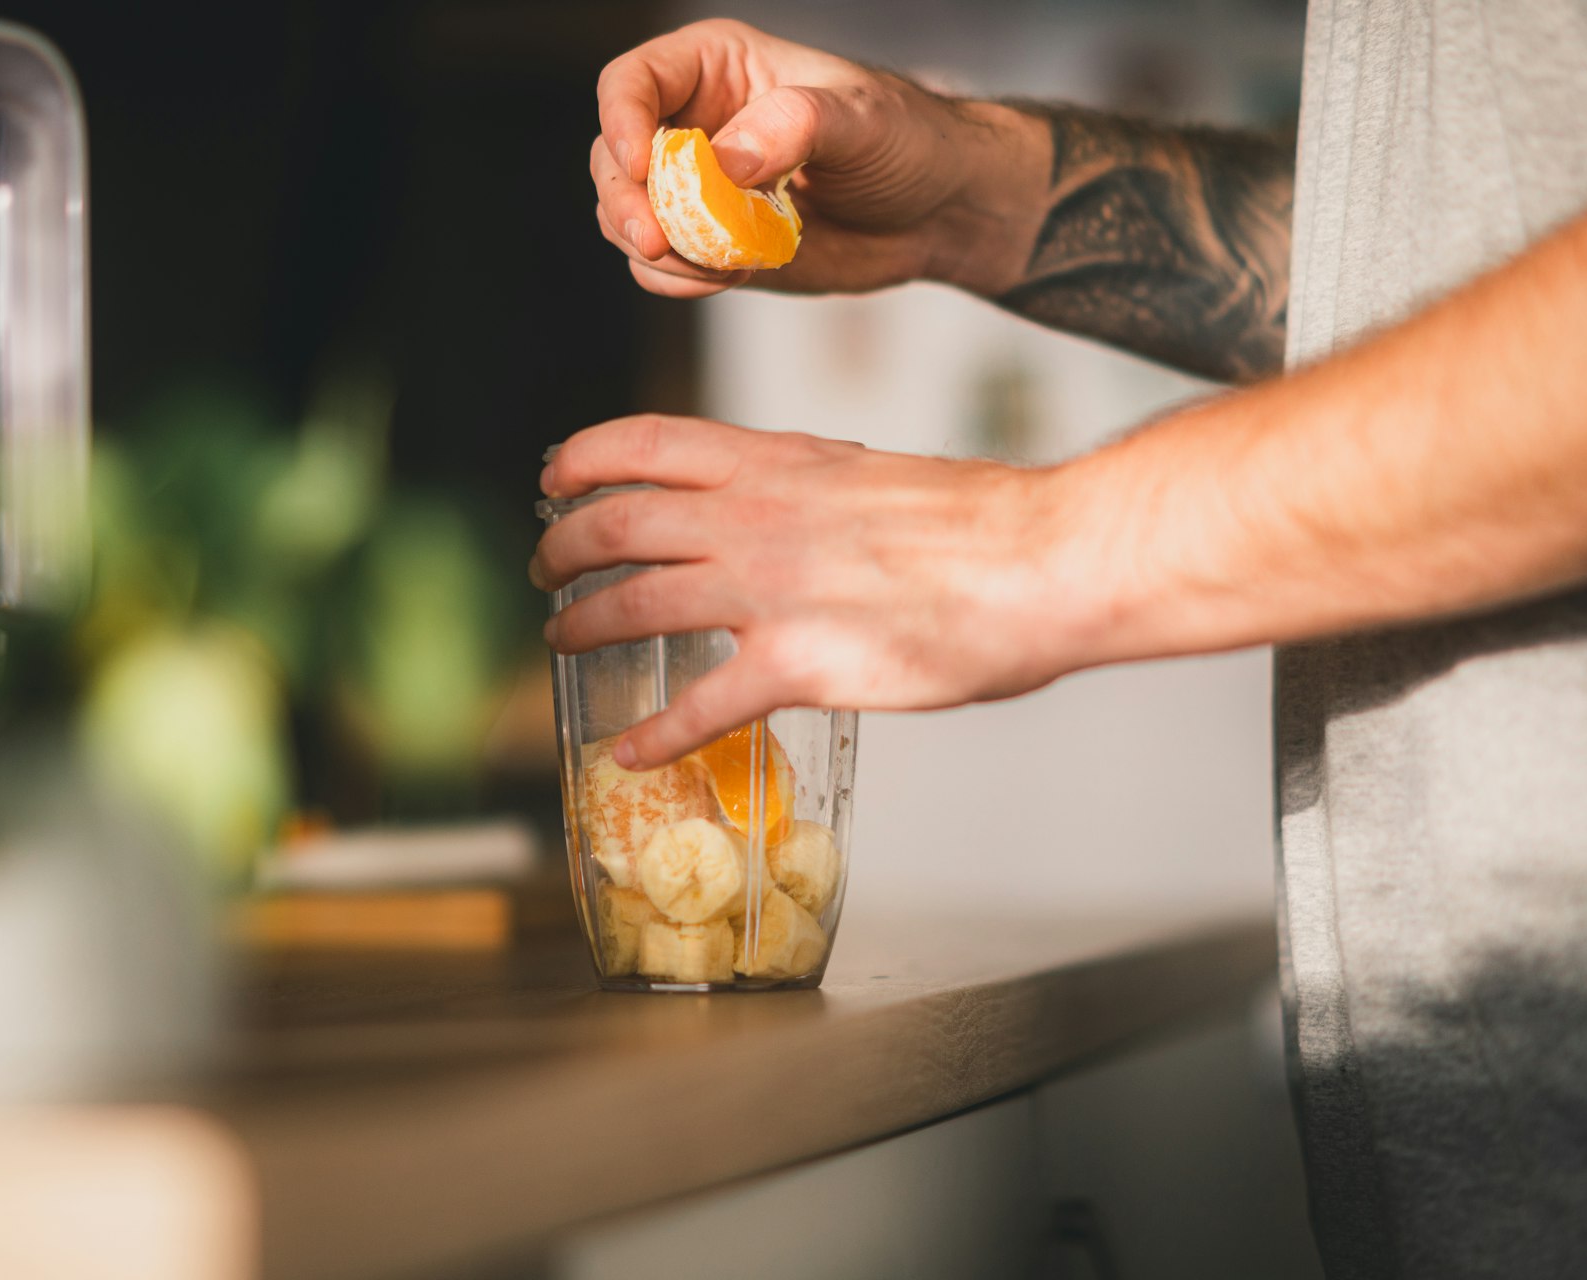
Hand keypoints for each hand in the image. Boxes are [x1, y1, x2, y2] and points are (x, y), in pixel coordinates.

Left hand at [530, 416, 1094, 766]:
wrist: (1042, 560)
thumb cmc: (980, 522)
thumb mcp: (870, 474)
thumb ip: (810, 488)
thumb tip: (786, 503)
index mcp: (776, 460)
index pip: (646, 442)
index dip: (583, 459)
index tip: (554, 478)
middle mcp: (754, 516)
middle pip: (617, 522)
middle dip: (563, 546)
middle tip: (544, 568)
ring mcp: (767, 589)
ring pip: (635, 603)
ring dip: (581, 624)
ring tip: (559, 640)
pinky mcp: (796, 664)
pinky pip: (700, 706)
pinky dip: (653, 734)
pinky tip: (629, 752)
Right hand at [591, 19, 1043, 299]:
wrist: (938, 211)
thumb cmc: (906, 140)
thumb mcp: (861, 118)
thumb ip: (794, 126)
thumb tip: (725, 160)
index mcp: (715, 68)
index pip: (633, 82)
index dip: (621, 120)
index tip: (640, 163)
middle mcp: (693, 125)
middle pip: (613, 158)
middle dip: (625, 203)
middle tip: (657, 241)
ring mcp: (696, 191)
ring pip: (627, 219)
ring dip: (654, 251)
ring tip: (718, 265)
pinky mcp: (711, 245)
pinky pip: (662, 268)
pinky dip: (678, 281)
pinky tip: (725, 278)